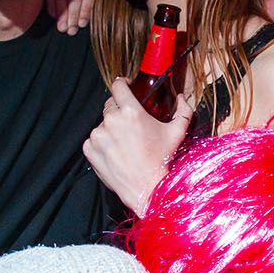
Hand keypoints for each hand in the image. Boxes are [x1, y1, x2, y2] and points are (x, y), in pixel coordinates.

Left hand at [83, 80, 193, 212]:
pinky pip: (94, 139)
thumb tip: (182, 97)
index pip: (118, 86)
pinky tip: (116, 152)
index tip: (125, 87)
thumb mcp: (177, 133)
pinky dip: (102, 143)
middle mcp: (112, 121)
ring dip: (111, 129)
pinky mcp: (90, 149)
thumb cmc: (161, 161)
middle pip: (110, 104)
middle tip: (130, 124)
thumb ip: (183, 110)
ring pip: (102, 123)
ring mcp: (98, 135)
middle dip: (119, 110)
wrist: (146, 188)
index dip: (122, 84)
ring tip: (124, 143)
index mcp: (131, 112)